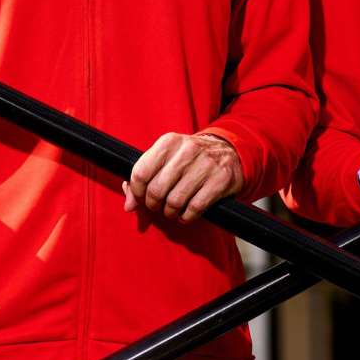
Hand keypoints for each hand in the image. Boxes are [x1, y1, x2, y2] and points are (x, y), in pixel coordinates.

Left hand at [125, 131, 240, 225]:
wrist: (230, 151)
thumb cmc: (192, 159)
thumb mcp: (167, 158)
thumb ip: (145, 176)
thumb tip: (129, 204)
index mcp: (168, 142)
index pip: (141, 172)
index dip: (136, 192)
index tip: (140, 198)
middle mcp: (186, 151)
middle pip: (157, 190)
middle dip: (154, 205)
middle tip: (158, 207)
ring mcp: (205, 165)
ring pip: (175, 201)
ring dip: (170, 213)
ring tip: (172, 211)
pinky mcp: (220, 180)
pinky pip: (194, 208)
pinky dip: (186, 217)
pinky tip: (186, 214)